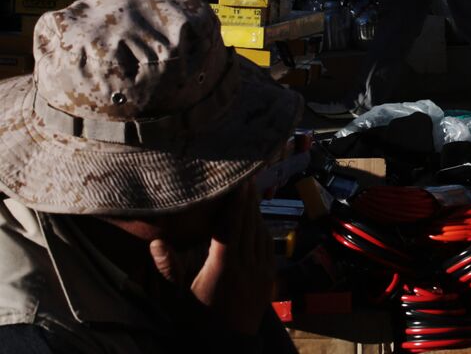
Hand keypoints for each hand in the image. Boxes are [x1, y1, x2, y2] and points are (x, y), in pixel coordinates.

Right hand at [149, 182, 273, 334]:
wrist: (225, 346)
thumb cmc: (197, 320)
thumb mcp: (178, 296)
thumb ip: (168, 267)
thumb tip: (155, 241)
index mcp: (222, 266)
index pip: (231, 226)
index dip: (235, 203)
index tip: (238, 184)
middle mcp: (245, 265)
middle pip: (248, 224)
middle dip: (248, 201)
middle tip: (247, 179)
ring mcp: (260, 271)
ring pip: (260, 234)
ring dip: (256, 214)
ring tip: (251, 196)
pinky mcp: (268, 278)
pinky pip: (268, 247)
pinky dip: (264, 231)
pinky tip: (259, 223)